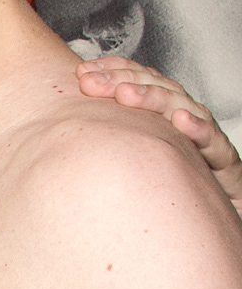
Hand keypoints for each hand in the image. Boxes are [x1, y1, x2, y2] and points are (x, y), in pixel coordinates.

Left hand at [75, 56, 241, 218]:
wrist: (220, 216)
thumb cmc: (178, 190)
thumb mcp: (135, 168)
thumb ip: (109, 152)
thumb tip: (64, 147)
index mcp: (162, 116)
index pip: (139, 82)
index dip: (112, 71)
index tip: (82, 72)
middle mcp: (184, 120)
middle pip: (156, 89)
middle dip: (122, 80)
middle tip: (91, 82)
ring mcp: (205, 138)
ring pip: (181, 107)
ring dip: (153, 98)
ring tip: (126, 94)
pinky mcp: (224, 161)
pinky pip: (213, 142)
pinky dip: (198, 129)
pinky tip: (180, 122)